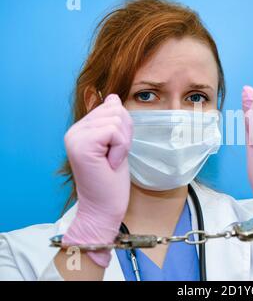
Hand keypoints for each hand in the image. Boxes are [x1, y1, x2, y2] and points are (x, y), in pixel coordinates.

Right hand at [62, 94, 132, 266]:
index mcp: (81, 129)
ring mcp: (75, 137)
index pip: (111, 107)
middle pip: (115, 110)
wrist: (104, 208)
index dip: (124, 128)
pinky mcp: (81, 144)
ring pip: (116, 119)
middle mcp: (74, 130)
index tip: (115, 150)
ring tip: (111, 160)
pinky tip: (110, 163)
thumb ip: (113, 122)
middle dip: (125, 134)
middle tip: (114, 156)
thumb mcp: (116, 144)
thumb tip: (112, 97)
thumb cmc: (111, 180)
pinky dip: (120, 148)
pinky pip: (113, 131)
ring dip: (123, 143)